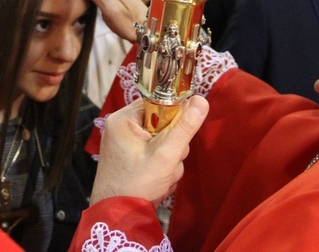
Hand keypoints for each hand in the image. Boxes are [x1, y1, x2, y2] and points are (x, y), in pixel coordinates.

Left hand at [90, 96, 208, 204]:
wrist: (117, 217)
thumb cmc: (136, 185)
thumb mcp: (165, 154)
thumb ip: (184, 127)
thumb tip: (201, 101)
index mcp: (123, 119)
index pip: (158, 102)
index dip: (174, 119)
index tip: (176, 139)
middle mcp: (121, 127)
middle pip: (162, 122)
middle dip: (172, 146)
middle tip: (167, 162)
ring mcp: (125, 143)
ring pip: (162, 140)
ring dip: (169, 159)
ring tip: (161, 175)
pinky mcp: (129, 157)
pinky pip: (155, 153)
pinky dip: (161, 166)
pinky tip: (156, 180)